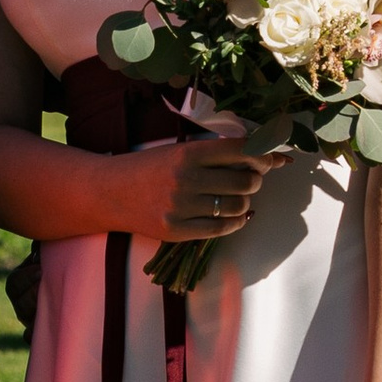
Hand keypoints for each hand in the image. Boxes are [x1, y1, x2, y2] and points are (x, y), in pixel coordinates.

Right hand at [116, 126, 289, 249]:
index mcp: (187, 152)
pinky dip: (236, 222)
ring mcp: (180, 207)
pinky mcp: (176, 231)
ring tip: (237, 196)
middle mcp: (185, 178)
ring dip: (245, 201)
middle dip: (256, 180)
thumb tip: (263, 157)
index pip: (241, 151)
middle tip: (252, 178)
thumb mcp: (178, 151)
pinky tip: (237, 216)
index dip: (264, 155)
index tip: (273, 158)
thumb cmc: (148, 168)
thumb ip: (215, 154)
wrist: (109, 192)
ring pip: (237, 206)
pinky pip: (221, 229)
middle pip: (246, 181)